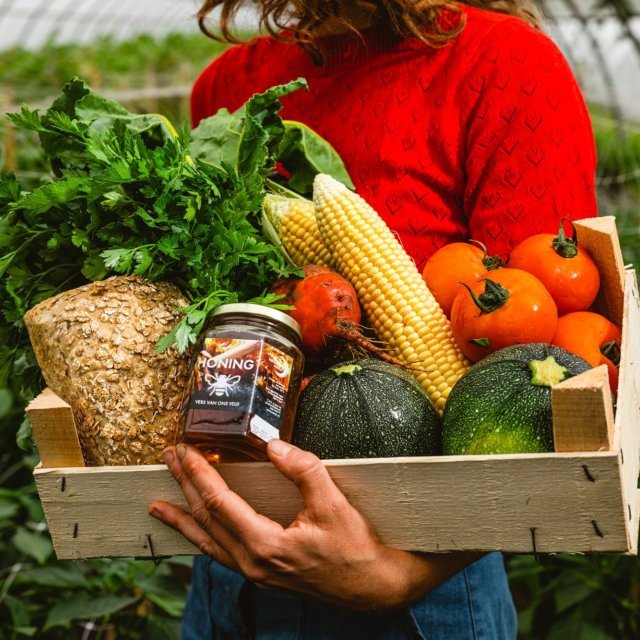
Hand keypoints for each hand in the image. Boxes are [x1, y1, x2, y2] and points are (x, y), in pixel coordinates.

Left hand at [149, 440, 478, 611]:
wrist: (374, 586)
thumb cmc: (356, 547)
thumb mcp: (333, 503)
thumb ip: (303, 470)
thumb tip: (273, 446)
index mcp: (265, 545)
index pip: (220, 503)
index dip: (199, 474)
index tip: (185, 450)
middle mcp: (252, 563)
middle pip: (207, 519)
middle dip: (184, 487)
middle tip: (168, 459)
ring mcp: (255, 573)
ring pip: (208, 542)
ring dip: (184, 517)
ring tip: (159, 505)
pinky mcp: (262, 574)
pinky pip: (220, 553)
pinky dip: (202, 537)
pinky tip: (196, 531)